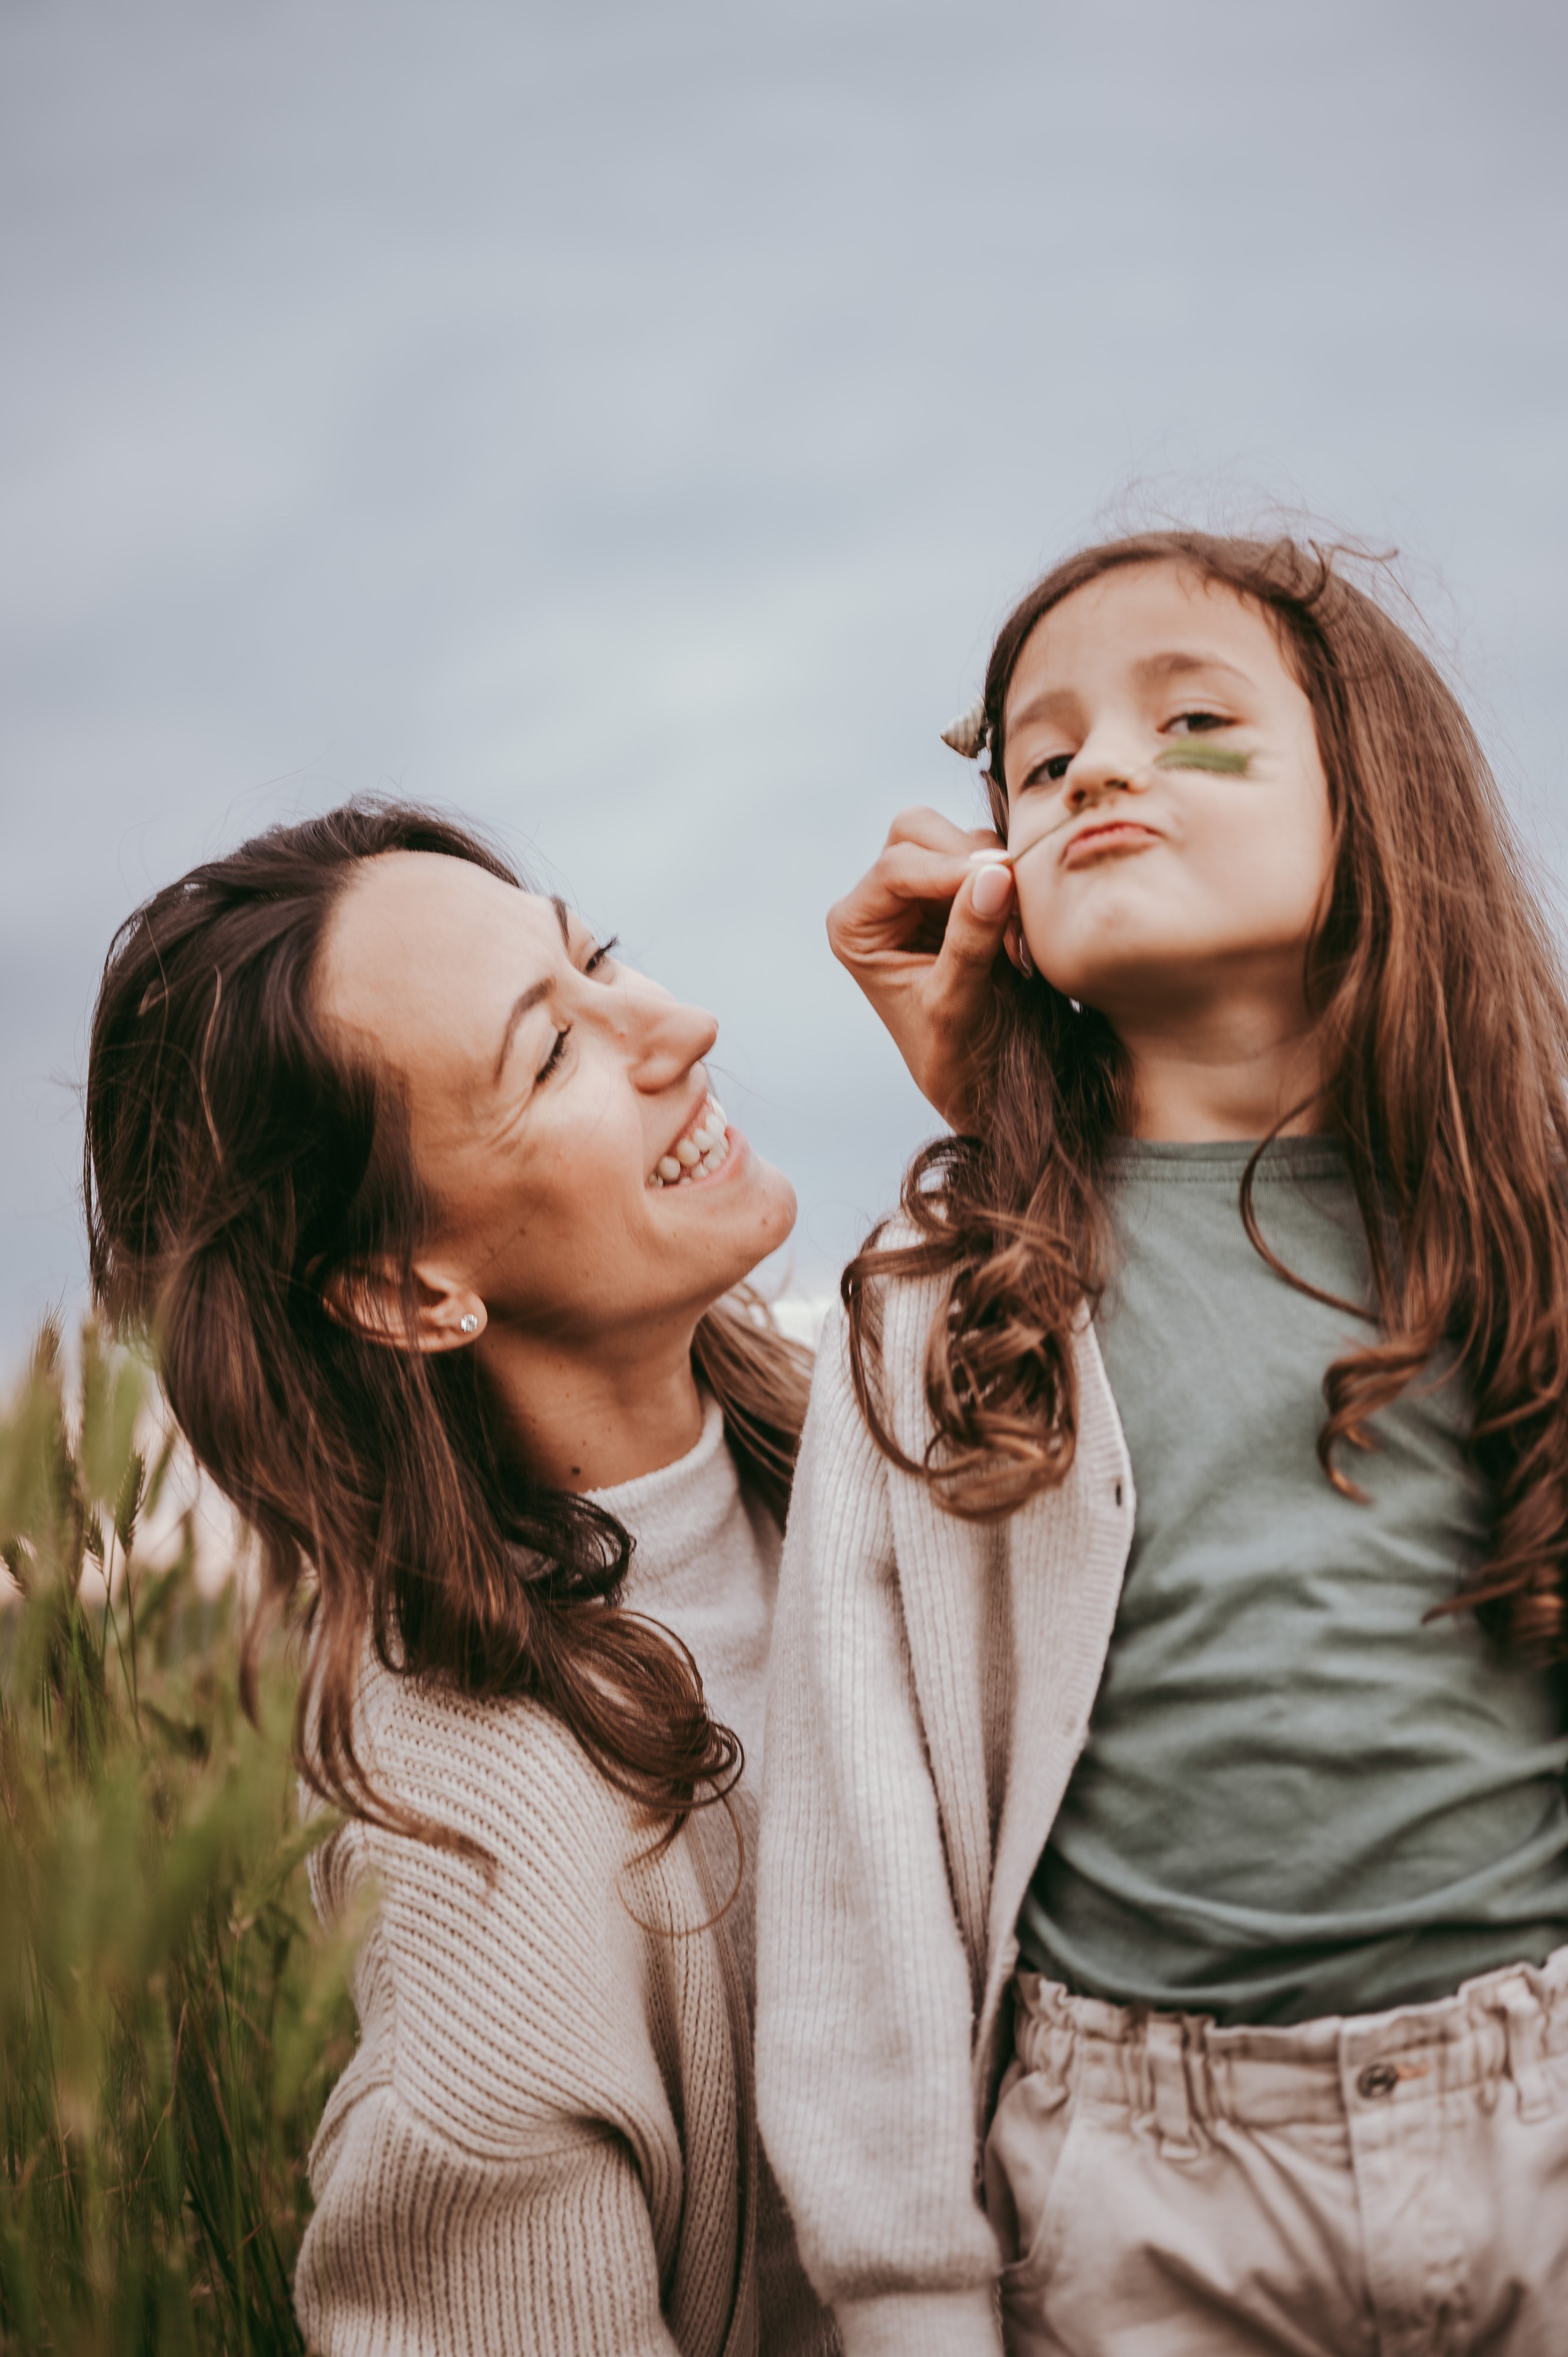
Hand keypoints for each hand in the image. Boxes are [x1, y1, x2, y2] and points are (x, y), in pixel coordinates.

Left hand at [826, 807, 1018, 1128]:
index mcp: (856, 927)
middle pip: (918, 832)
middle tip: (1013, 902)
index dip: (951, 869)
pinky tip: (1021, 928)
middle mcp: (881, 901)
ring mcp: (920, 892)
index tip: (1005, 881)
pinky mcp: (959, 893)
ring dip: (997, 874)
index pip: (896, 867)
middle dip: (969, 859)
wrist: (982, 1080)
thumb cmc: (955, 1056)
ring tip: (1017, 938)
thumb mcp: (956, 1004)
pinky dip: (1010, 882)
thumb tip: (996, 874)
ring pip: (958, 838)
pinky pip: (988, 859)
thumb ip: (970, 940)